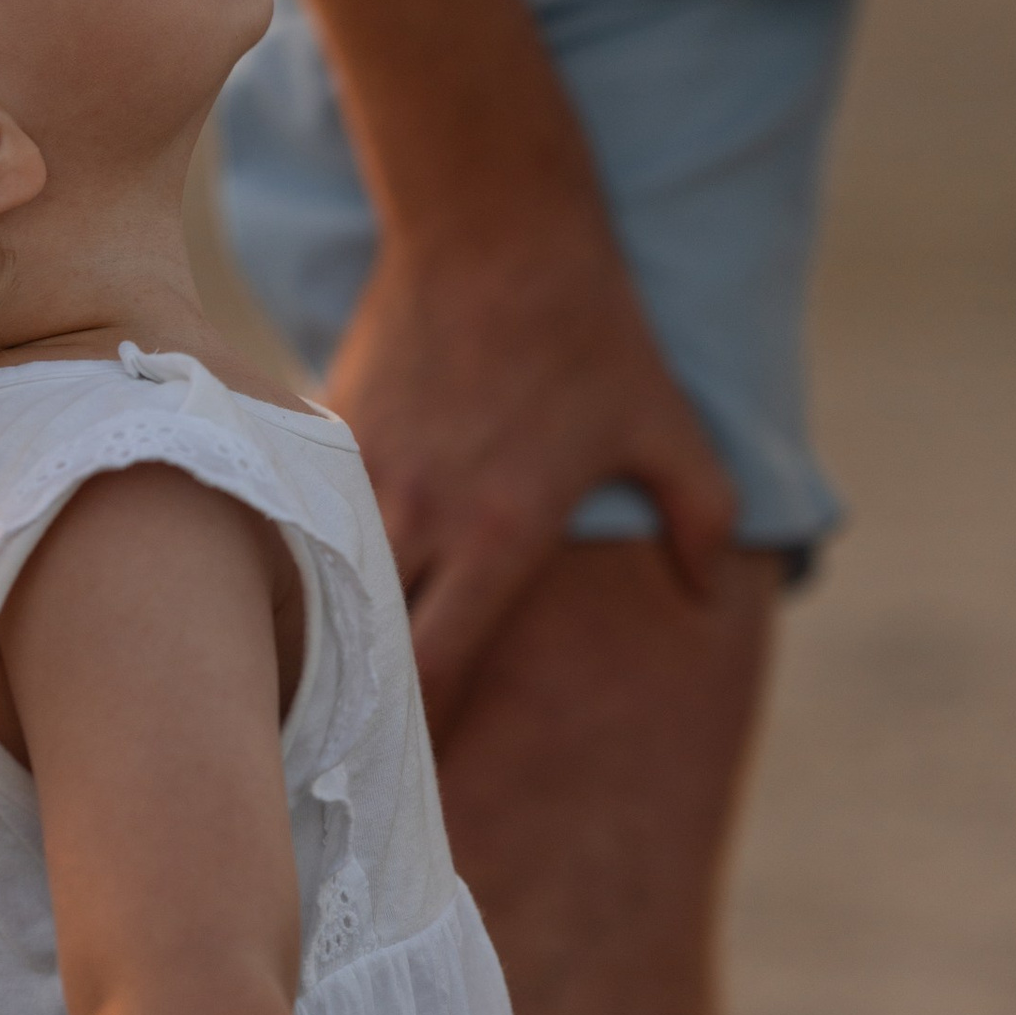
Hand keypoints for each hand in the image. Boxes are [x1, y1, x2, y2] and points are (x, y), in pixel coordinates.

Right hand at [328, 201, 737, 720]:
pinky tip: (306, 589)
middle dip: (355, 718)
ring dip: (326, 643)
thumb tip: (709, 592)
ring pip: (320, 590)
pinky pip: (310, 521)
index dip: (419, 747)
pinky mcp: (328, 434)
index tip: (415, 790)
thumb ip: (702, 518)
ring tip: (317, 699)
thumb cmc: (591, 333)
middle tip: (353, 769)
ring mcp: (361, 475)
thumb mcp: (667, 425)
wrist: (493, 223)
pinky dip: (312, 560)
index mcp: (498, 537)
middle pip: (361, 657)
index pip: (434, 679)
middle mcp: (417, 518)